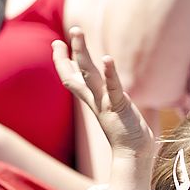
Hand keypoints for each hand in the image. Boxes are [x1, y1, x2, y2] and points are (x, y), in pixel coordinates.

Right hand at [52, 27, 153, 160]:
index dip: (63, 62)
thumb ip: (110, 100)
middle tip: (66, 33)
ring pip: (88, 75)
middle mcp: (96, 101)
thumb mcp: (114, 113)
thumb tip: (109, 92)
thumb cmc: (128, 136)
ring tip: (77, 32)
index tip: (57, 44)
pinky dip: (109, 73)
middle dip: (69, 53)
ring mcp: (105, 103)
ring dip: (81, 53)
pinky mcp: (119, 108)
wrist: (133, 157)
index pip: (72, 79)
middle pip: (76, 74)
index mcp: (94, 101)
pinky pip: (112, 88)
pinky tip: (107, 58)